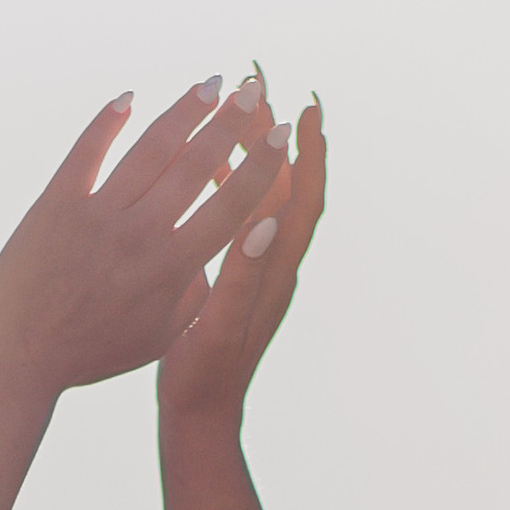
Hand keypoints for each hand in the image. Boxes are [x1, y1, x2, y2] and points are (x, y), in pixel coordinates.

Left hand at [0, 74, 283, 402]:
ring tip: (208, 85)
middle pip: (195, 164)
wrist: (21, 356)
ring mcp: (97, 215)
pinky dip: (108, 121)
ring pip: (149, 148)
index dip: (260, 165)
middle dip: (229, 122)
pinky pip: (87, 150)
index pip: (231, 206)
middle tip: (250, 89)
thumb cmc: (93, 352)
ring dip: (183, 111)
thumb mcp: (157, 337)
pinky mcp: (57, 204)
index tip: (280, 133)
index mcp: (172, 269)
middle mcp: (139, 235)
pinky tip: (128, 98)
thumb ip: (191, 295)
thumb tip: (212, 256)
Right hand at [157, 97, 324, 430]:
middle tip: (262, 91)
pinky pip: (240, 219)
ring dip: (255, 157)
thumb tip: (266, 223)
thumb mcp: (217, 325)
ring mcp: (258, 273)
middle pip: (285, 188)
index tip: (308, 108)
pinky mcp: (238, 281)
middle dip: (279, 139)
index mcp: (274, 273)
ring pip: (263, 200)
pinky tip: (209, 171)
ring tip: (237, 115)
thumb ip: (241, 275)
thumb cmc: (205, 378)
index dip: (309, 154)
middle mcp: (274, 267)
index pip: (303, 200)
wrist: (200, 419)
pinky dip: (231, 188)